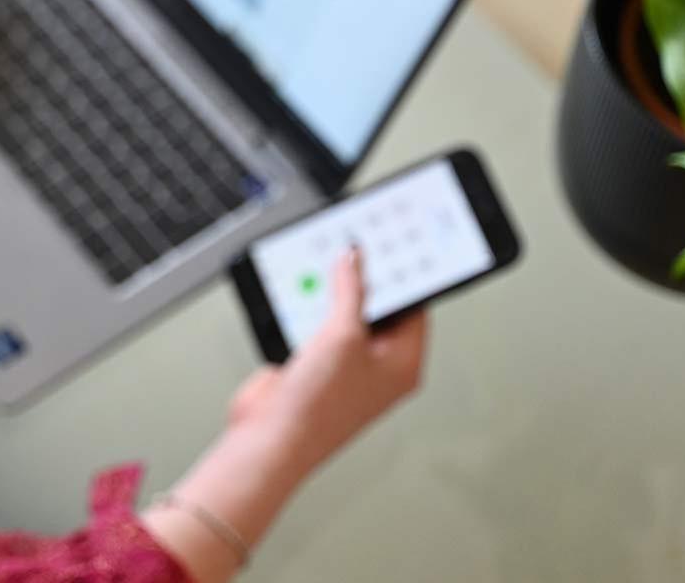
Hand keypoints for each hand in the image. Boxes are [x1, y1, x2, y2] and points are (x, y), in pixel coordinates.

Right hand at [144, 247, 425, 581]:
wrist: (270, 439)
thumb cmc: (318, 407)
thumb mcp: (342, 335)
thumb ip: (350, 291)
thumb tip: (354, 259)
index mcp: (403, 363)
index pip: (415, 307)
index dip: (405, 274)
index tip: (395, 245)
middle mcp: (378, 367)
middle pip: (379, 309)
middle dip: (364, 280)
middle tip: (355, 248)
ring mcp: (345, 368)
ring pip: (344, 316)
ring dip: (331, 295)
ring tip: (325, 265)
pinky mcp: (315, 367)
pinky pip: (317, 328)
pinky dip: (308, 310)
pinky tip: (300, 294)